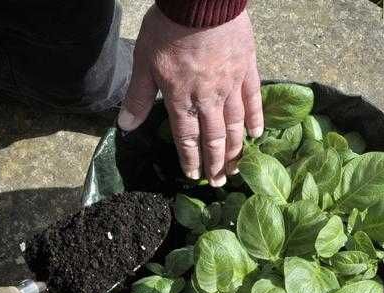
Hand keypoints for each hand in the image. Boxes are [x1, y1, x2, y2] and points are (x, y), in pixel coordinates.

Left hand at [118, 6, 262, 186]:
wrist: (201, 2)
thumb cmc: (168, 29)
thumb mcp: (144, 61)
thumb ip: (138, 96)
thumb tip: (126, 127)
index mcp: (182, 99)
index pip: (187, 138)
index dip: (190, 159)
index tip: (194, 176)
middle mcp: (208, 98)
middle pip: (214, 138)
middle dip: (216, 163)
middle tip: (219, 182)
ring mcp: (231, 85)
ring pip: (235, 124)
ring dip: (236, 149)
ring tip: (237, 167)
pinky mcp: (247, 69)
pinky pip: (253, 99)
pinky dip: (255, 118)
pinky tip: (257, 134)